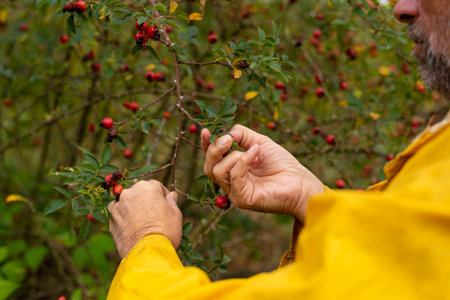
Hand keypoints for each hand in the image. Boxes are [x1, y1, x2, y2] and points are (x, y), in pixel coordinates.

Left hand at [108, 180, 181, 258]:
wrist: (148, 252)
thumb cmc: (165, 230)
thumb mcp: (175, 214)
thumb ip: (171, 201)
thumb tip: (171, 195)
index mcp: (147, 187)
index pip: (156, 186)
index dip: (162, 196)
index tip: (166, 206)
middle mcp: (130, 193)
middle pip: (139, 193)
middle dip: (146, 201)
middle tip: (154, 215)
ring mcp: (118, 206)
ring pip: (127, 203)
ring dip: (133, 208)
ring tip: (141, 222)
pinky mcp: (111, 220)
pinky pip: (118, 215)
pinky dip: (124, 218)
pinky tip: (132, 228)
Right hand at [202, 125, 323, 221]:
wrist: (301, 183)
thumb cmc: (283, 165)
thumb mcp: (261, 143)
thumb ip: (243, 135)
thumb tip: (227, 132)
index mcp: (233, 168)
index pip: (213, 158)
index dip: (206, 145)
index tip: (206, 131)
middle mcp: (231, 182)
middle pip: (209, 166)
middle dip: (215, 149)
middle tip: (228, 139)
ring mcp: (235, 192)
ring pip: (218, 171)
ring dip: (234, 156)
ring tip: (254, 151)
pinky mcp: (242, 199)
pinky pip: (233, 177)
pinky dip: (243, 162)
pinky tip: (256, 154)